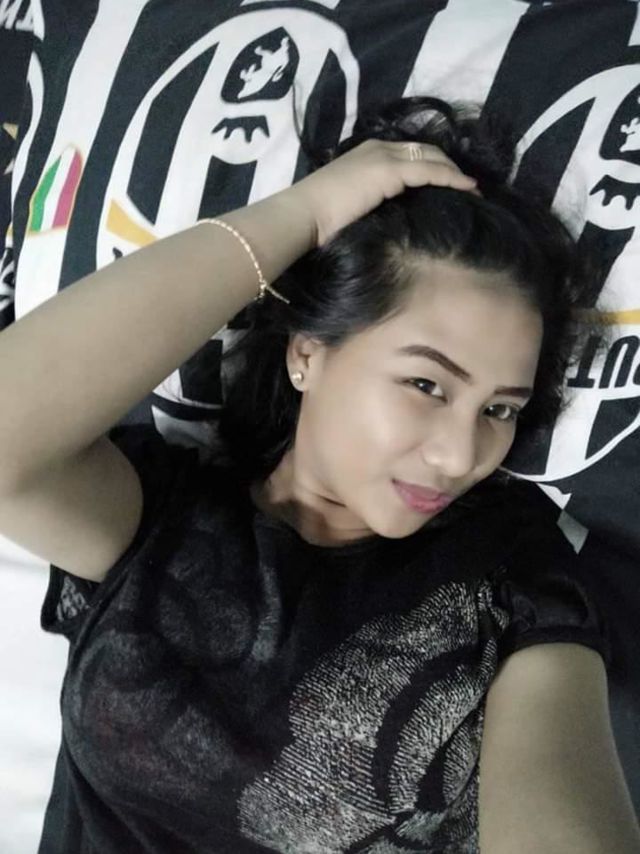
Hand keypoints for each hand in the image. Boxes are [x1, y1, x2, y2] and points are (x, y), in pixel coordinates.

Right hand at [287, 139, 477, 246]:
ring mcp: (384, 157)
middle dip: (449, 165)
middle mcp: (378, 148)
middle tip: (467, 185)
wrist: (303, 215)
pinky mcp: (389, 171)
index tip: (451, 181)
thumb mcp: (351, 203)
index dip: (433, 164)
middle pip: (425, 150)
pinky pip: (430, 171)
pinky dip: (451, 179)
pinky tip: (467, 189)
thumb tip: (391, 215)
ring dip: (455, 172)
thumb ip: (371, 200)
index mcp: (368, 154)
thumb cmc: (319, 218)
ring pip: (431, 158)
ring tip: (472, 189)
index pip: (409, 153)